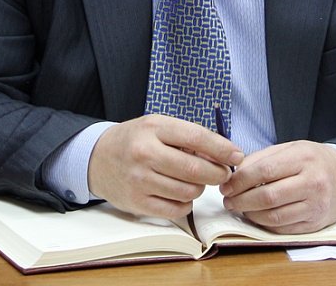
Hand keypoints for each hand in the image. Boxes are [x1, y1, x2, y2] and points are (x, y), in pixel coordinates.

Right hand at [87, 114, 243, 219]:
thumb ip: (188, 136)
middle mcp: (145, 153)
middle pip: (195, 170)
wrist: (97, 158)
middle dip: (218, 173)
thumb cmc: (136, 139)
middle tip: (223, 173)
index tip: (237, 155)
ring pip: (189, 191)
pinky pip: (177, 209)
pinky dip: (186, 202)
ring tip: (194, 179)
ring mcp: (139, 180)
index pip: (196, 138)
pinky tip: (180, 192)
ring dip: (200, 187)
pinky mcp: (137, 203)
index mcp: (153, 128)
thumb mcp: (158, 126)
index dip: (222, 148)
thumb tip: (224, 154)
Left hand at [219, 141, 335, 233]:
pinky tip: (255, 216)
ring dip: (250, 214)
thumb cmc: (312, 160)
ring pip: (274, 216)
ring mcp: (315, 206)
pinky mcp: (314, 224)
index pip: (265, 170)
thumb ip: (262, 158)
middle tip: (228, 200)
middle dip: (241, 199)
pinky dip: (264, 223)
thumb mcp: (290, 148)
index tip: (226, 185)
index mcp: (303, 158)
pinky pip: (282, 228)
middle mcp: (312, 182)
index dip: (241, 180)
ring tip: (239, 207)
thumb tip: (235, 173)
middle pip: (268, 196)